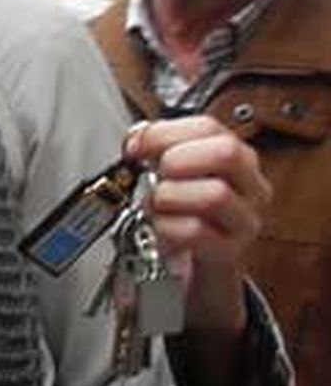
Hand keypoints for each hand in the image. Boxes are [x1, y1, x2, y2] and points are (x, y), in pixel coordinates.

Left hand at [124, 116, 269, 331]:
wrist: (197, 258)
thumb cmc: (185, 207)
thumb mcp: (175, 170)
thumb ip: (157, 146)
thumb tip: (137, 139)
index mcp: (236, 155)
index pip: (208, 127)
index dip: (164, 132)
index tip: (136, 146)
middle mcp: (249, 184)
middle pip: (225, 153)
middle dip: (177, 160)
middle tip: (157, 175)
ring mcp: (244, 219)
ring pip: (215, 194)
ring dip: (170, 197)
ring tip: (157, 204)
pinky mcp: (230, 251)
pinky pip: (198, 232)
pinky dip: (168, 227)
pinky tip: (161, 228)